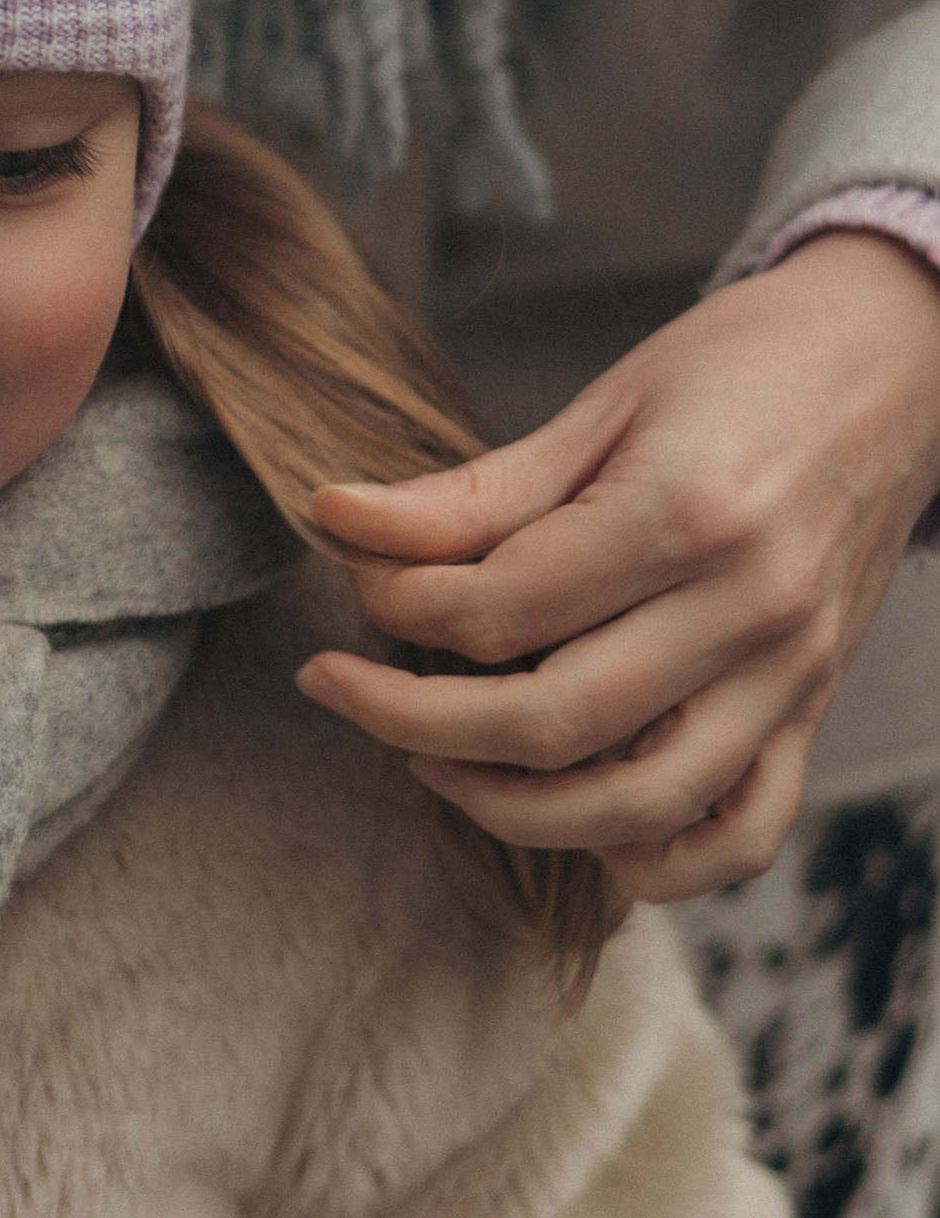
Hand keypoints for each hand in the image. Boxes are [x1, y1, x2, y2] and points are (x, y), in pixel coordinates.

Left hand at [296, 233, 939, 900]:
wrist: (900, 362)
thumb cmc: (745, 369)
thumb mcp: (601, 407)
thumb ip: (472, 493)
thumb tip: (334, 519)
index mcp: (688, 517)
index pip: (504, 611)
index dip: (399, 607)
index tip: (359, 578)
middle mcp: (749, 612)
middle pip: (550, 726)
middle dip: (411, 721)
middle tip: (336, 683)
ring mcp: (789, 677)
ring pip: (635, 806)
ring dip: (507, 806)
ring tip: (430, 758)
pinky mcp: (809, 712)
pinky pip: (737, 835)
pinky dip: (651, 854)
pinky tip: (571, 811)